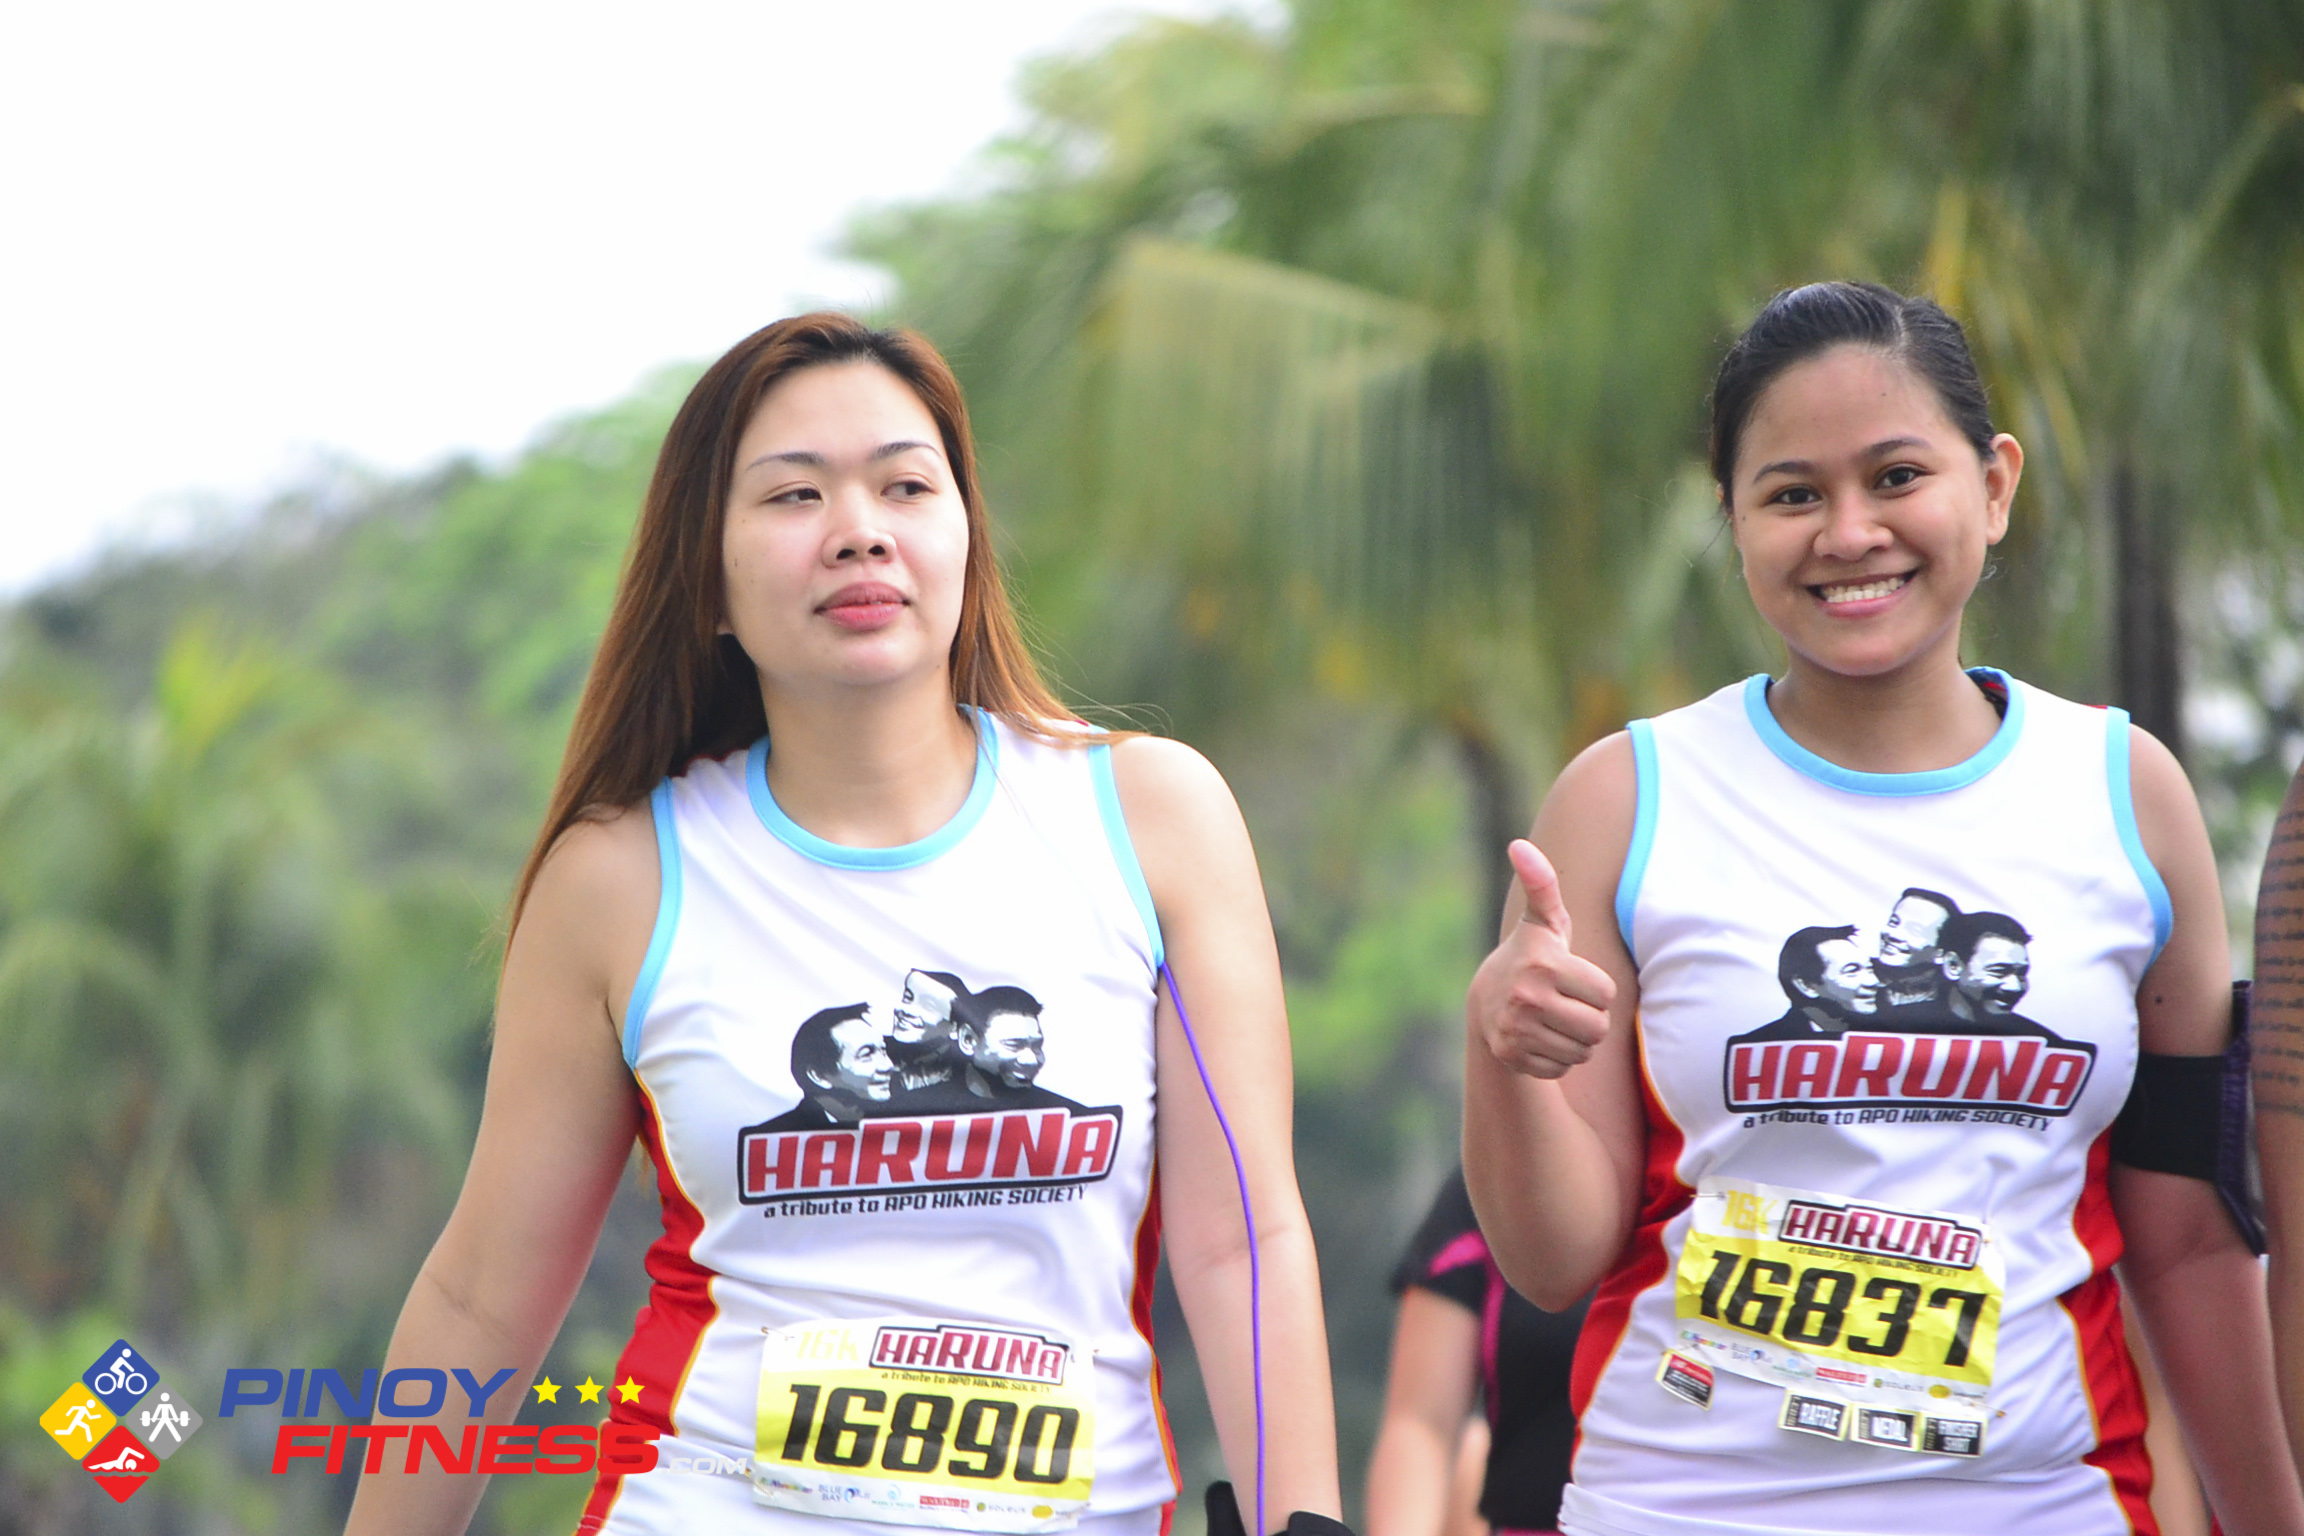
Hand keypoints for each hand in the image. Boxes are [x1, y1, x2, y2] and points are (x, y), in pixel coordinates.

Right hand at [1467, 839, 1616, 1079]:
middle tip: (1566, 1003)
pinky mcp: (1512, 1056)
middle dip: (1589, 1018)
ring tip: (1554, 1020)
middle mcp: (1527, 997)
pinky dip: (1557, 1058)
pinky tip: (1540, 1039)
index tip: (1571, 978)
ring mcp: (1517, 1029)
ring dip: (1576, 1040)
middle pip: (1598, 1027)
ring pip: (1583, 1051)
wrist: (1485, 1003)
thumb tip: (1519, 844)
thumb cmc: (1530, 956)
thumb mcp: (1542, 922)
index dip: (1595, 988)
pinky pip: (1562, 1068)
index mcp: (1543, 963)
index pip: (1606, 994)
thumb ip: (1543, 884)